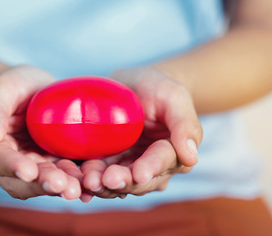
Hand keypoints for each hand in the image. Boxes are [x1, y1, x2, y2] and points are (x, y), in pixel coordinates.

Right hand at [0, 66, 85, 200]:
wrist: (32, 88)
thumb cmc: (13, 85)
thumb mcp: (1, 88)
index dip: (12, 167)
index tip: (28, 172)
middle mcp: (5, 164)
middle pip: (20, 182)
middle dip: (41, 185)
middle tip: (63, 186)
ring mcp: (30, 166)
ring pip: (42, 183)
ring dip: (60, 187)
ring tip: (78, 188)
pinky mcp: (50, 165)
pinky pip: (61, 177)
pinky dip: (74, 181)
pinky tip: (89, 184)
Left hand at [81, 67, 202, 197]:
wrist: (131, 85)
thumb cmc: (156, 87)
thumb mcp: (173, 95)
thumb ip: (185, 124)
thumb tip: (192, 157)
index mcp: (173, 151)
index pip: (163, 162)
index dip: (151, 168)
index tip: (139, 174)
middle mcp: (152, 166)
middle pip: (139, 180)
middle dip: (124, 181)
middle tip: (107, 180)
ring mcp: (128, 167)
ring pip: (118, 183)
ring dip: (104, 185)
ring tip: (90, 180)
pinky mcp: (107, 164)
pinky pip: (99, 175)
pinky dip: (90, 177)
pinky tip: (79, 177)